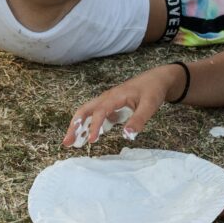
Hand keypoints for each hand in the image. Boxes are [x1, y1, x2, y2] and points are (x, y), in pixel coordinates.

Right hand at [61, 65, 181, 146]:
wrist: (157, 79)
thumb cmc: (153, 91)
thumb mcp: (150, 105)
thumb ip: (139, 120)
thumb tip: (127, 136)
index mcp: (115, 96)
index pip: (100, 111)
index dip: (94, 126)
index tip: (92, 141)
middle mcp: (107, 98)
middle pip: (85, 110)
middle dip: (74, 126)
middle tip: (66, 142)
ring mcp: (107, 102)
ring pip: (87, 113)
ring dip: (78, 127)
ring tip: (71, 143)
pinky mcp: (110, 107)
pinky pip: (95, 116)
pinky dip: (88, 126)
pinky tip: (86, 138)